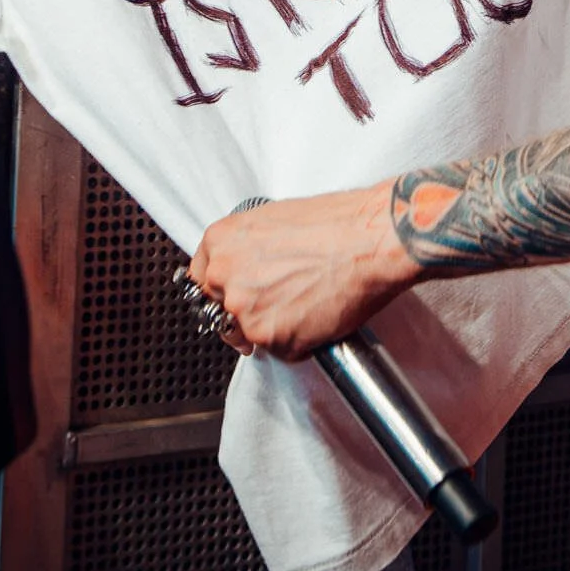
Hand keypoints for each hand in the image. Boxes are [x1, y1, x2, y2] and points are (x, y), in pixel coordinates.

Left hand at [187, 183, 419, 361]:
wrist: (369, 242)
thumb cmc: (335, 224)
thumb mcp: (274, 219)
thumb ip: (247, 248)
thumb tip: (248, 266)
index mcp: (220, 242)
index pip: (200, 279)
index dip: (223, 288)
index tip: (236, 293)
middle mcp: (223, 278)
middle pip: (221, 309)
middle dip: (247, 310)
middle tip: (281, 300)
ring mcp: (244, 311)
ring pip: (249, 334)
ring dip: (272, 328)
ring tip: (305, 305)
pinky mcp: (270, 339)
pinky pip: (279, 351)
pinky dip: (297, 342)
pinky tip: (316, 316)